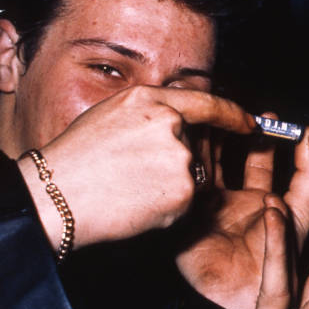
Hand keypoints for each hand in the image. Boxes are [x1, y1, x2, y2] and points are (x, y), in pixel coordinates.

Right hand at [17, 85, 255, 249]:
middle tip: (140, 174)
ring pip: (192, 177)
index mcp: (151, 101)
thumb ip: (152, 113)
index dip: (233, 115)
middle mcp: (171, 125)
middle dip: (181, 162)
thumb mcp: (112, 115)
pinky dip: (166, 207)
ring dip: (171, 185)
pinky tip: (137, 203)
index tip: (250, 124)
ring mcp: (180, 159)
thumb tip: (182, 121)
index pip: (208, 103)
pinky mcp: (182, 193)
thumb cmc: (77, 159)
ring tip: (131, 187)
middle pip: (198, 147)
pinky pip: (185, 202)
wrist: (58, 197)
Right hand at [176, 124, 308, 308]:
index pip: (267, 160)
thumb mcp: (300, 212)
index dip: (276, 140)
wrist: (242, 292)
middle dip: (240, 132)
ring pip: (213, 162)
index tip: (278, 117)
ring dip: (215, 140)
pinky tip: (194, 138)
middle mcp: (240, 200)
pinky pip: (191, 178)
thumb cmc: (277, 257)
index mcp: (268, 200)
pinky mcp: (191, 211)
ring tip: (218, 115)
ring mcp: (213, 205)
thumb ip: (308, 174)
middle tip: (245, 111)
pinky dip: (193, 157)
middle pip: (237, 157)